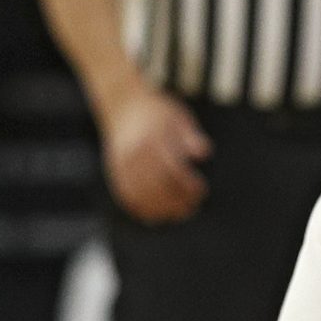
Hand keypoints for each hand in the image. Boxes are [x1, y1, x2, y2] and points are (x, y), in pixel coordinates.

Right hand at [99, 83, 210, 224]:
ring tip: (178, 214)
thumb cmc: (158, 112)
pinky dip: (142, 209)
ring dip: (162, 209)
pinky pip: (128, 197)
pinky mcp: (116, 172)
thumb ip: (191, 136)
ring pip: (142, 196)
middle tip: (193, 208)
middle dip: (177, 201)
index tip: (201, 190)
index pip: (173, 169)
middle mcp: (134, 153)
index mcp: (152, 138)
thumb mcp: (178, 116)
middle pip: (158, 186)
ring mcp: (122, 164)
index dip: (188, 185)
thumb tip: (204, 153)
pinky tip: (157, 215)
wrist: (124, 105)